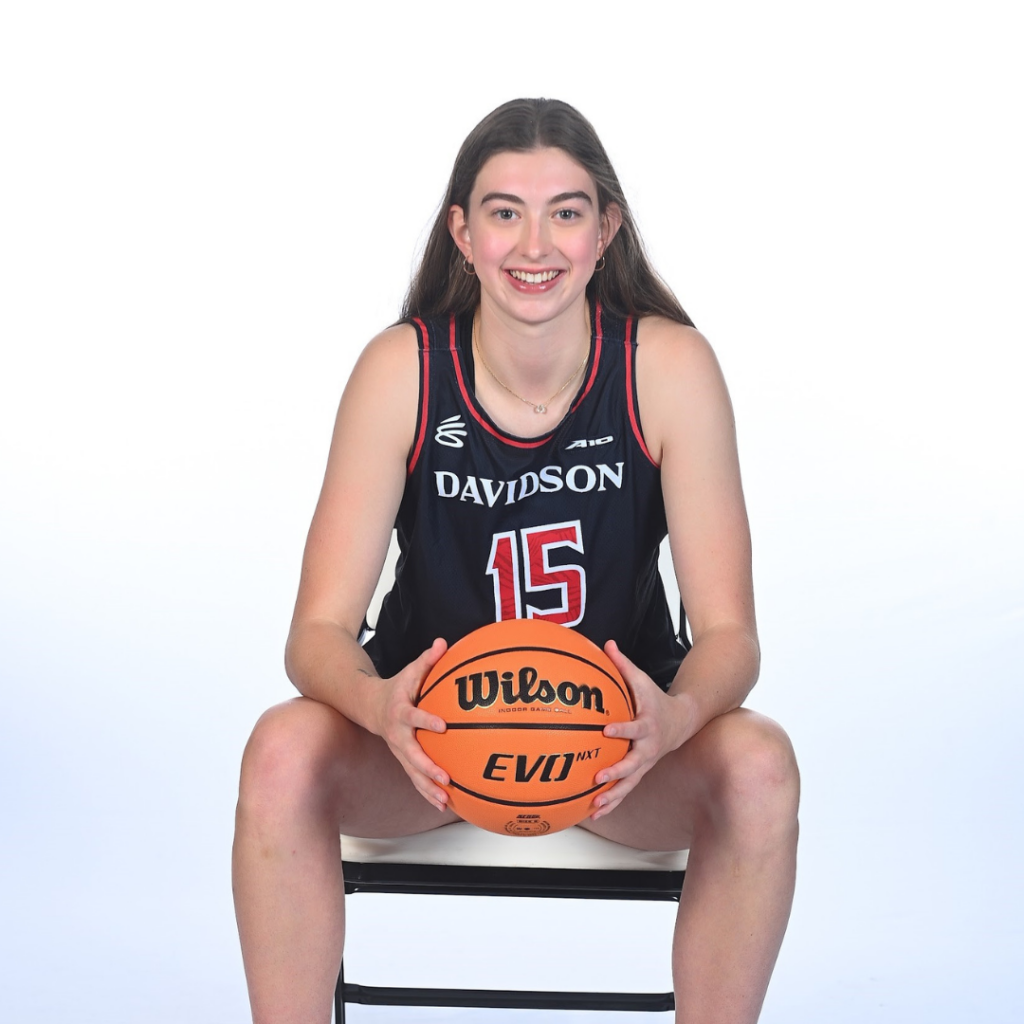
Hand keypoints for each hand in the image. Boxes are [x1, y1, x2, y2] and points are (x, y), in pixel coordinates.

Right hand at [369, 638, 451, 811]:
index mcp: (401, 712)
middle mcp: (398, 735)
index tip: (442, 725)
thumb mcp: (410, 672)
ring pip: (413, 773)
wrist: (369, 707)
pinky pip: (415, 779)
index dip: (426, 720)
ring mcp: (399, 750)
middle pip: (411, 754)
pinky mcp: (402, 760)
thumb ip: (427, 660)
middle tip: (445, 777)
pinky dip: (427, 792)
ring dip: (427, 787)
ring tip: (444, 800)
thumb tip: (443, 642)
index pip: (414, 716)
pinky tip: (443, 804)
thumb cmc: (397, 688)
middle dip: (427, 767)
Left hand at [590, 640, 693, 819]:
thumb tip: (606, 643)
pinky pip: (626, 790)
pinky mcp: (640, 773)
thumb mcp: (641, 680)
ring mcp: (644, 763)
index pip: (634, 727)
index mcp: (647, 725)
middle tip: (598, 777)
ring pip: (629, 784)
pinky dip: (612, 802)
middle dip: (616, 772)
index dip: (621, 729)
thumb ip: (623, 665)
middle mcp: (647, 748)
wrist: (682, 721)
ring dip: (613, 795)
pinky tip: (594, 812)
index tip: (606, 730)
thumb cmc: (655, 699)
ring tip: (595, 805)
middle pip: (632, 764)